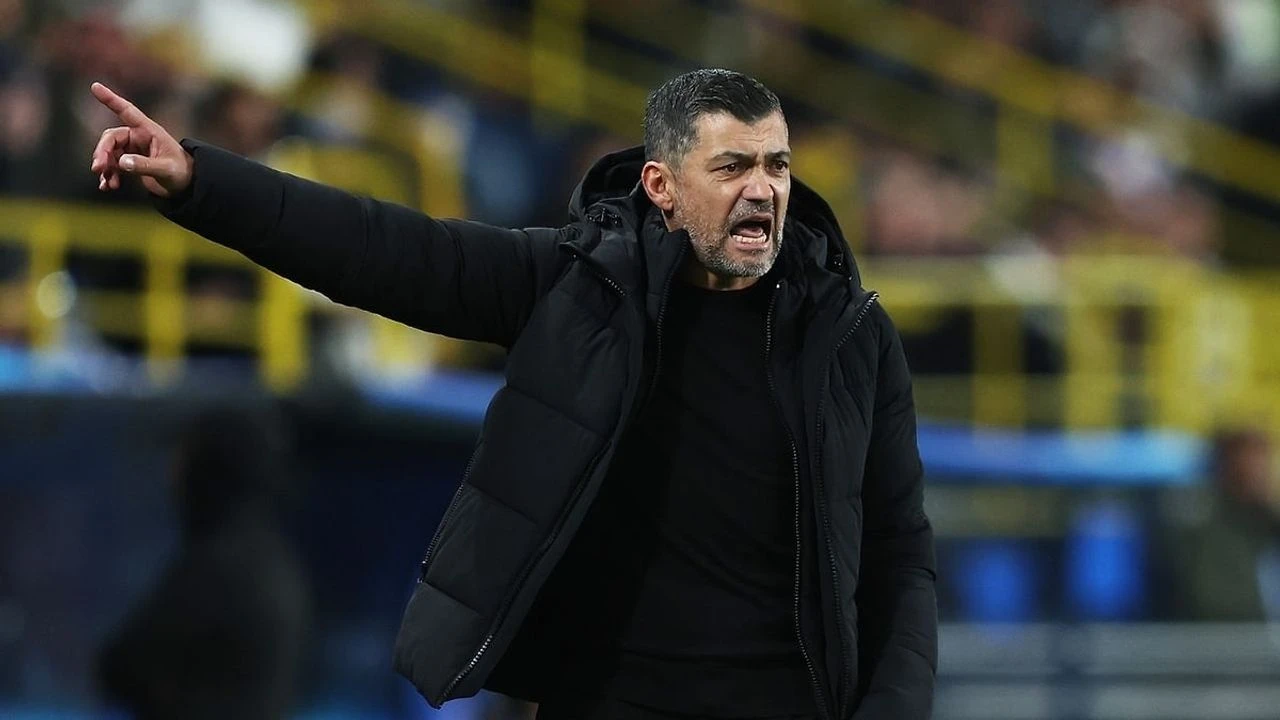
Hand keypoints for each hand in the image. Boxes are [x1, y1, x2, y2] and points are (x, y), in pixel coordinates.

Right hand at [89, 82, 193, 197]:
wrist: (186, 186)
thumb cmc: (181, 172)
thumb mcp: (166, 169)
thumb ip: (145, 165)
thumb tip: (121, 162)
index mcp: (148, 131)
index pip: (127, 111)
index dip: (110, 99)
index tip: (95, 86)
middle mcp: (138, 137)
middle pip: (111, 138)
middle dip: (102, 152)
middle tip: (98, 168)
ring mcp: (132, 150)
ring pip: (108, 153)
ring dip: (104, 167)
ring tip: (106, 183)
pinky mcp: (129, 163)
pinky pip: (112, 166)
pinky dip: (108, 176)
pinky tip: (107, 187)